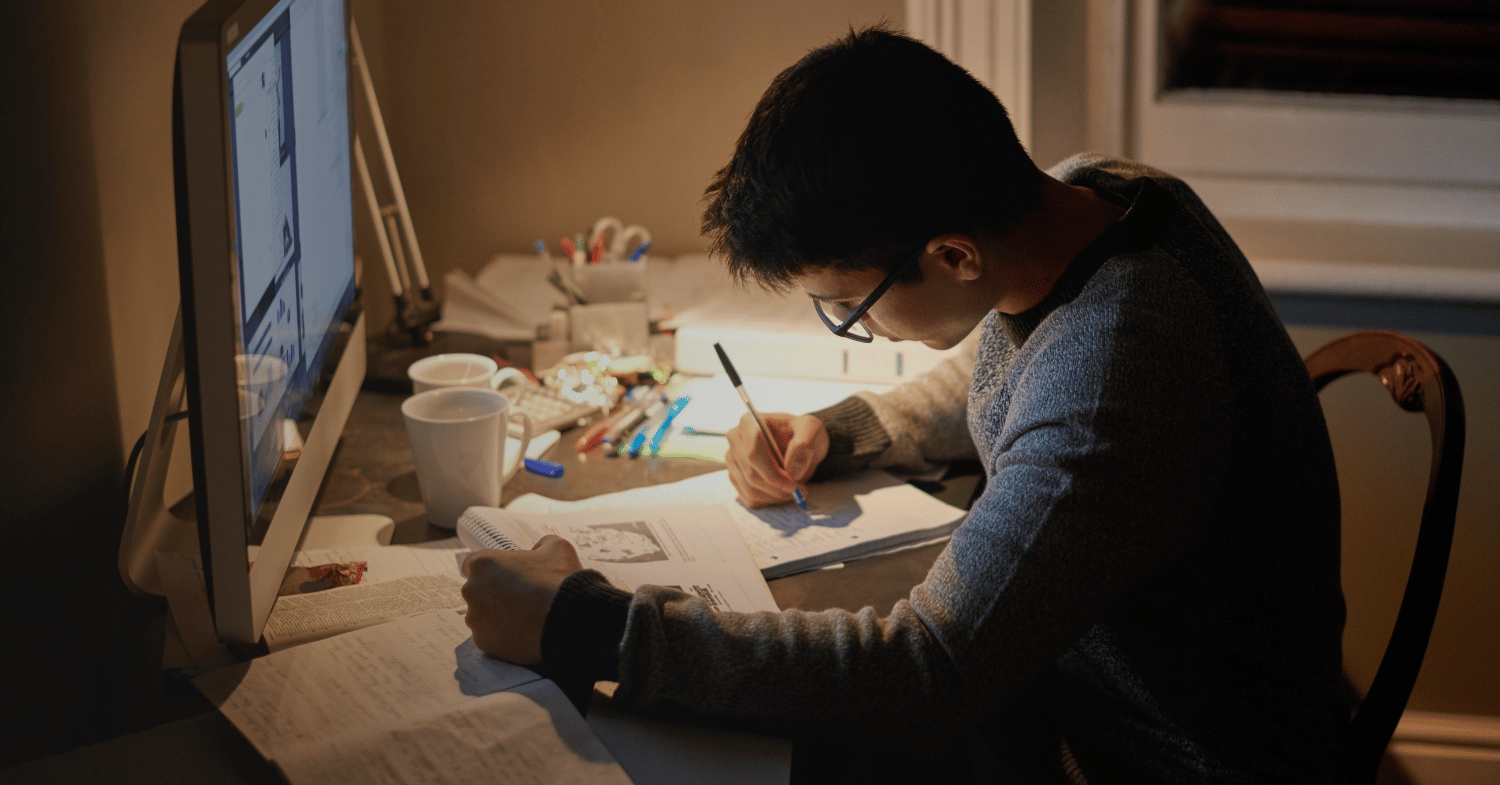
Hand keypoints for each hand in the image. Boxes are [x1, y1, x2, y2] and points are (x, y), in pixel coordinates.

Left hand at [460, 535, 582, 664]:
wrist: (569, 618)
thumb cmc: (560, 579)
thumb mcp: (557, 547)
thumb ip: (540, 545)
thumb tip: (537, 551)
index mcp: (483, 563)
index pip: (472, 565)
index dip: (490, 571)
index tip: (504, 578)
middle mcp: (472, 589)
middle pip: (477, 592)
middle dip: (493, 595)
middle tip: (519, 600)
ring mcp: (475, 618)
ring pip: (481, 617)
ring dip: (497, 617)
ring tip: (523, 619)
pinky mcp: (483, 642)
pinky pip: (489, 637)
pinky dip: (502, 636)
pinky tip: (522, 633)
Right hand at [725, 412, 828, 507]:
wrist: (801, 444)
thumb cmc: (804, 434)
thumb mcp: (812, 429)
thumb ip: (804, 443)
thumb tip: (790, 468)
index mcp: (749, 422)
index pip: (753, 453)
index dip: (772, 473)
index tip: (793, 484)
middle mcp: (735, 440)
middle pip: (751, 474)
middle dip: (777, 488)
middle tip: (799, 490)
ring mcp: (733, 459)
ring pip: (750, 488)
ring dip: (775, 496)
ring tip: (794, 491)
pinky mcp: (736, 475)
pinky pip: (748, 497)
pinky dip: (769, 500)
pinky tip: (783, 492)